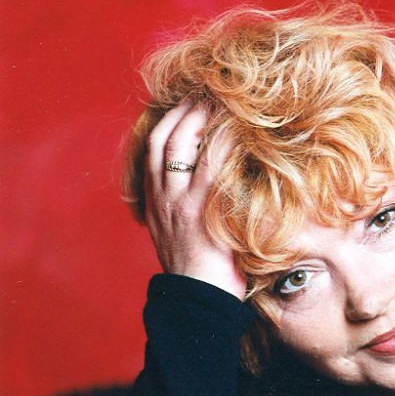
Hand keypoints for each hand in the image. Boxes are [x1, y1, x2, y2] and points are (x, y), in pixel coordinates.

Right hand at [143, 101, 245, 297]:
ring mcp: (180, 203)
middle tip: (208, 92)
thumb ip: (192, 211)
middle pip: (166, 139)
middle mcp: (163, 198)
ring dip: (202, 119)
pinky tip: (237, 131)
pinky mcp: (201, 213)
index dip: (170, 121)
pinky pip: (211, 169)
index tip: (187, 103)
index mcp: (156, 201)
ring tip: (222, 101)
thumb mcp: (186, 236)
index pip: (155, 149)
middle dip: (185, 111)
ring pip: (183, 147)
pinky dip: (223, 145)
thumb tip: (216, 193)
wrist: (196, 304)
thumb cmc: (202, 274)